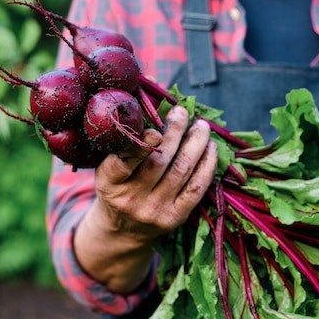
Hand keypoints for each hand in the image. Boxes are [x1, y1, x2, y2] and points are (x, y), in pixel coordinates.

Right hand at [94, 105, 217, 240]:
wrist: (121, 229)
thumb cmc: (117, 185)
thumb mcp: (108, 164)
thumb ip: (126, 135)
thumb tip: (153, 88)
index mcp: (108, 183)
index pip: (122, 162)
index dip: (141, 144)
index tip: (155, 128)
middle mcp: (131, 199)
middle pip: (159, 161)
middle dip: (175, 132)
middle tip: (183, 112)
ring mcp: (155, 211)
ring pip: (181, 171)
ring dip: (195, 144)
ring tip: (201, 126)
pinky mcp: (175, 218)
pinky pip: (196, 188)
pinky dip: (207, 165)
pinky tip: (210, 148)